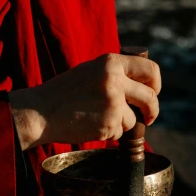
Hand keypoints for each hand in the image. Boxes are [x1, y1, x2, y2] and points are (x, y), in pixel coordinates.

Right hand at [9, 53, 160, 149]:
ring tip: (98, 118)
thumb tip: (143, 85)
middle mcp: (114, 79)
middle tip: (149, 117)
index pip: (150, 70)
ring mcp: (113, 102)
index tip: (152, 93)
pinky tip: (91, 126)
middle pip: (150, 97)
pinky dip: (110, 133)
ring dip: (122, 124)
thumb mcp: (90, 71)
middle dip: (153, 110)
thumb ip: (115, 74)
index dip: (156, 84)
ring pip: (134, 119)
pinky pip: (120, 132)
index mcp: (110, 62)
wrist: (40, 112)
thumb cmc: (64, 93)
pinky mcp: (109, 122)